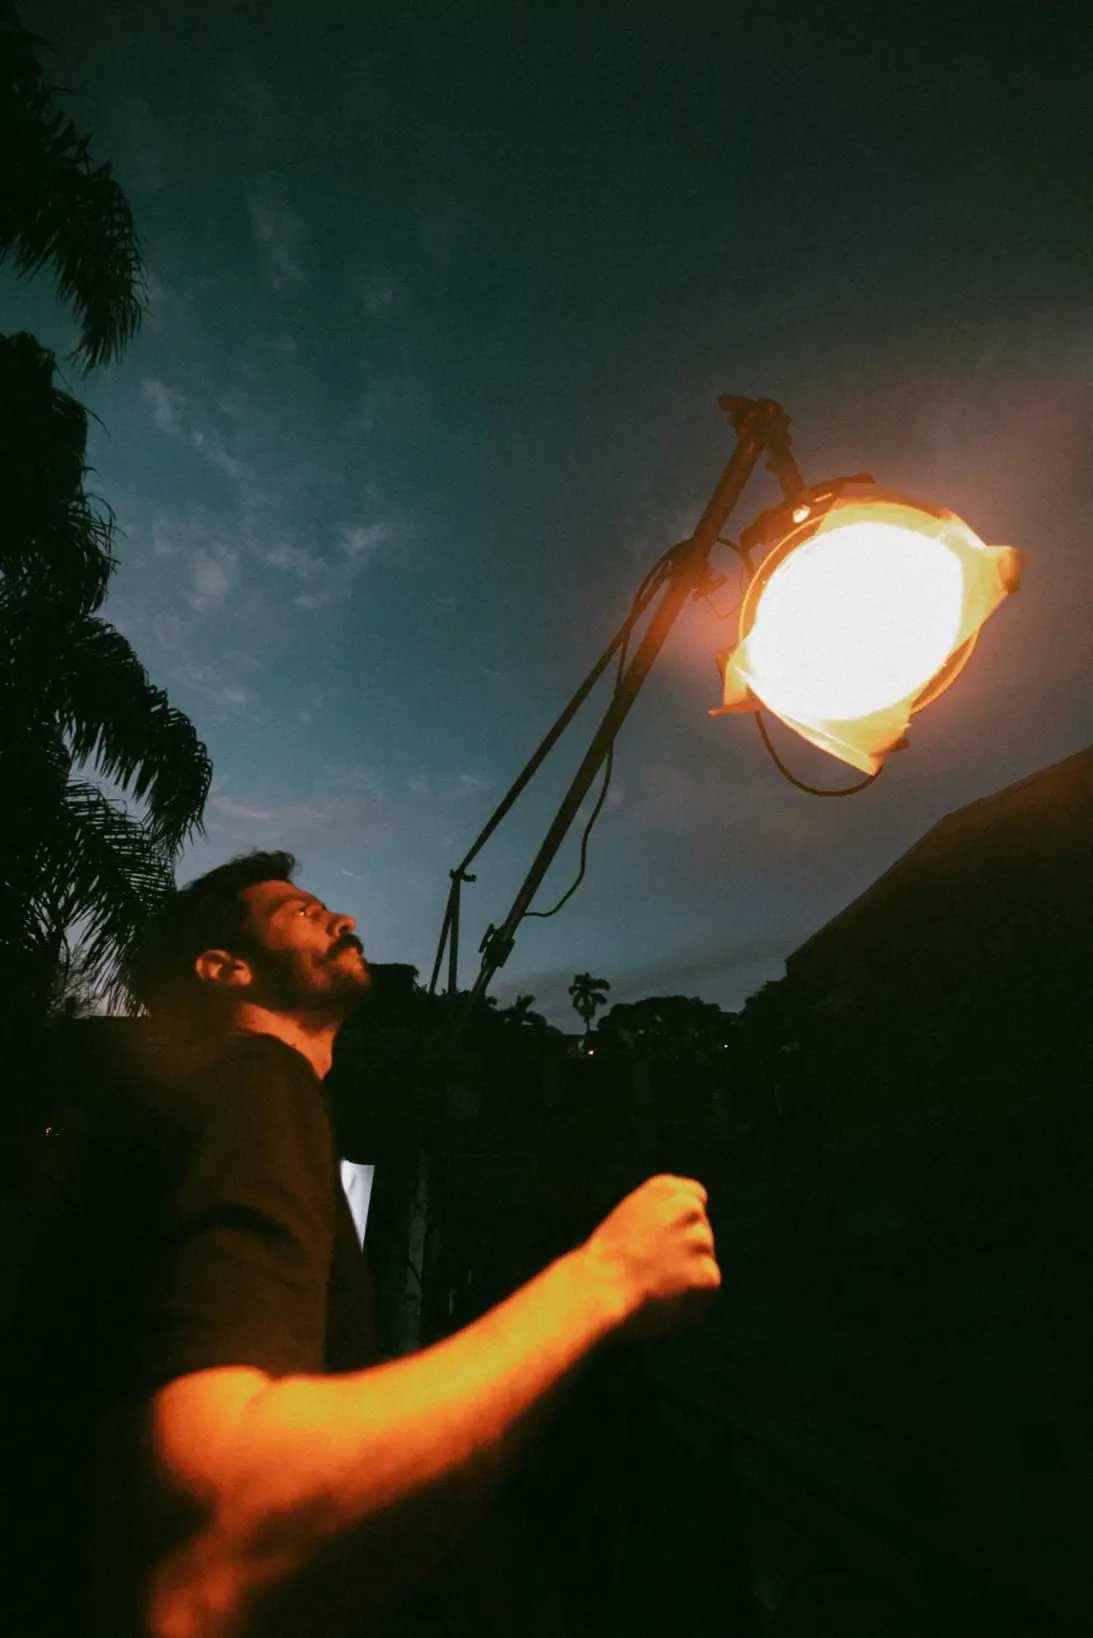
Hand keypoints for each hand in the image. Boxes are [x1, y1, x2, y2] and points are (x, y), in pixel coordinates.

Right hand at [580, 1174, 720, 1338]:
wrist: (600, 1288)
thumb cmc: (603, 1261)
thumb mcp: (627, 1220)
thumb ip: (658, 1217)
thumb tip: (681, 1235)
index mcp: (665, 1188)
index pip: (695, 1197)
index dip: (684, 1222)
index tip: (672, 1240)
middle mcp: (688, 1207)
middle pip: (701, 1231)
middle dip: (687, 1249)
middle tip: (656, 1270)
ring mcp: (701, 1239)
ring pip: (703, 1259)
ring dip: (688, 1273)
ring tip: (653, 1285)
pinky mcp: (708, 1274)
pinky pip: (706, 1287)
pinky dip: (692, 1297)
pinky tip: (664, 1298)